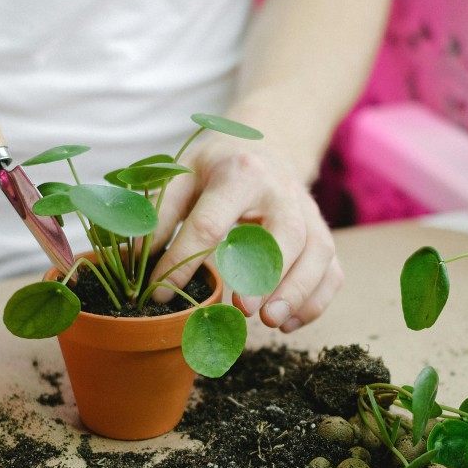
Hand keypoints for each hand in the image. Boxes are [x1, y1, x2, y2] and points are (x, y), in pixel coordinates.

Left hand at [149, 136, 343, 332]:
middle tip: (243, 310)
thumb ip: (159, 213)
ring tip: (270, 323)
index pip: (211, 221)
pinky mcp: (323, 235)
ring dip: (297, 291)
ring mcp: (309, 214)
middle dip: (266, 275)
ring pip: (317, 253)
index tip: (161, 293)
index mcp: (239, 173)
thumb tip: (135, 260)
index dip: (184, 259)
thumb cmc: (217, 168)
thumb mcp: (181, 173)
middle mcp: (282, 191)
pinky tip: (288, 324)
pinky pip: (332, 272)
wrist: (267, 143)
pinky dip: (315, 301)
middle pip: (285, 234)